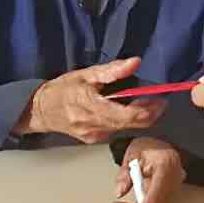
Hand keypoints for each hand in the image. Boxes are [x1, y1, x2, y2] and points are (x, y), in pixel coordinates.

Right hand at [18, 58, 164, 143]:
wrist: (42, 110)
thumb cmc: (63, 89)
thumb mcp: (86, 74)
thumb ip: (112, 70)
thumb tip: (135, 62)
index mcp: (91, 105)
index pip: (127, 115)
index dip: (148, 110)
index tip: (161, 100)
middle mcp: (93, 124)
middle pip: (130, 124)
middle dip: (148, 113)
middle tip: (159, 101)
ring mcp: (93, 135)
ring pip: (125, 128)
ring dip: (138, 117)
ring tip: (144, 103)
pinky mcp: (93, 140)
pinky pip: (116, 131)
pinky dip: (125, 121)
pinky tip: (124, 110)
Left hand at [109, 137, 184, 202]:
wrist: (161, 146)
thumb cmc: (149, 148)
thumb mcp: (132, 155)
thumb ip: (125, 173)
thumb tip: (119, 191)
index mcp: (166, 162)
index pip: (160, 184)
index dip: (151, 200)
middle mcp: (174, 177)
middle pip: (157, 202)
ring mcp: (174, 188)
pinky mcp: (169, 195)